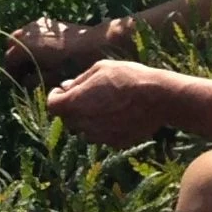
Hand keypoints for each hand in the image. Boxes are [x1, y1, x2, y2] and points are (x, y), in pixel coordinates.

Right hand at [3, 14, 114, 84]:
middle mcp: (25, 33)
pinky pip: (32, 32)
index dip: (12, 73)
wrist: (94, 44)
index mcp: (23, 47)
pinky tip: (44, 53)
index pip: (9, 60)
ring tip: (34, 63)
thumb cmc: (72, 64)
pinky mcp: (47, 23)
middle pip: (11, 46)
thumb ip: (32, 81)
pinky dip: (32, 42)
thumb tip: (24, 83)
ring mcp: (36, 25)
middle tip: (24, 73)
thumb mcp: (50, 77)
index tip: (18, 83)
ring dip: (23, 49)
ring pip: (21, 37)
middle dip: (15, 59)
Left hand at [44, 59, 180, 149]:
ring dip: (88, 119)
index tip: (62, 90)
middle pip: (68, 118)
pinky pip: (103, 136)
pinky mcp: (116, 143)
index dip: (55, 97)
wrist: (159, 98)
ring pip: (85, 129)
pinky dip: (104, 127)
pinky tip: (119, 114)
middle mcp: (84, 123)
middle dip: (72, 107)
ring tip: (105, 104)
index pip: (52, 106)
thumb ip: (79, 80)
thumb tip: (66, 87)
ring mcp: (100, 136)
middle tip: (86, 95)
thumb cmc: (128, 78)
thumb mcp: (100, 69)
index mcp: (76, 103)